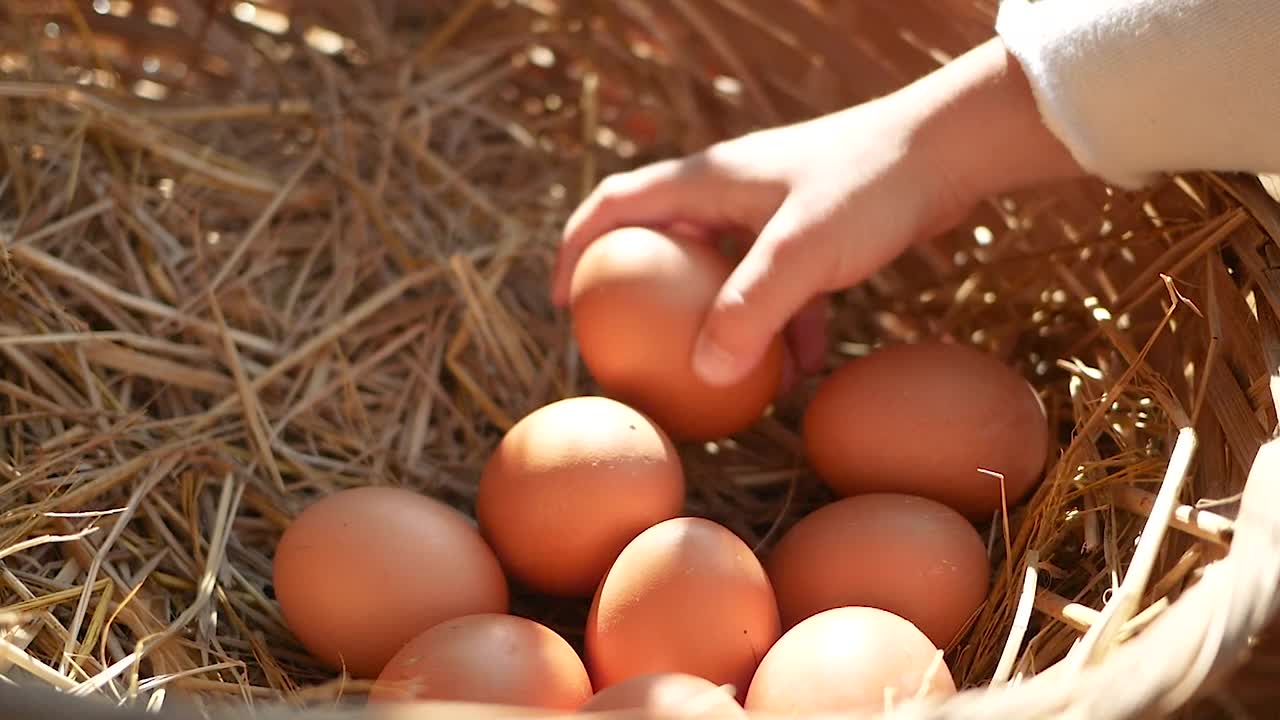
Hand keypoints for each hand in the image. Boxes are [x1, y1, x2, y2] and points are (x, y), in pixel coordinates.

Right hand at [552, 38, 1083, 388]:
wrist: (951, 151)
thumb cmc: (871, 186)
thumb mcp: (802, 251)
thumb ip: (751, 310)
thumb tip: (704, 373)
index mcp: (708, 181)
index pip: (617, 205)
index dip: (578, 248)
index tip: (562, 301)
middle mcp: (731, 190)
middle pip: (665, 243)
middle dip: (647, 297)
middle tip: (633, 346)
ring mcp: (773, 210)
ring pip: (725, 272)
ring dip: (720, 321)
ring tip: (719, 375)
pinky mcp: (814, 231)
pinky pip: (779, 284)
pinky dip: (781, 325)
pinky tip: (803, 370)